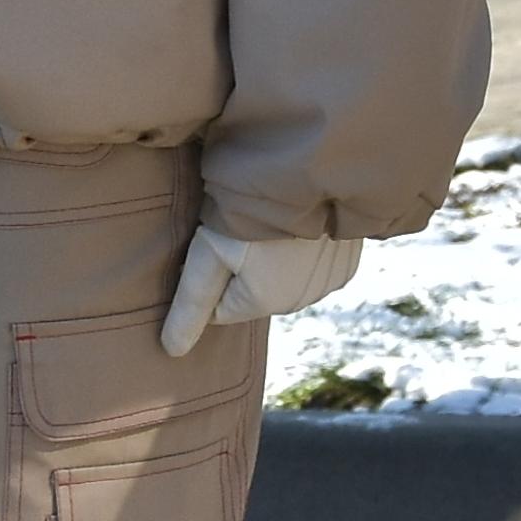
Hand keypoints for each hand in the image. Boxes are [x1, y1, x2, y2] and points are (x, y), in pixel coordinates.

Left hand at [160, 227, 360, 355]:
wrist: (313, 168)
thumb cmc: (252, 208)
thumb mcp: (210, 251)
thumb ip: (192, 304)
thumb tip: (173, 352)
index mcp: (265, 303)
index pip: (219, 307)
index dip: (210, 272)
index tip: (215, 238)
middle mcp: (301, 301)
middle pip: (253, 293)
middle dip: (243, 266)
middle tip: (244, 224)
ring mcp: (329, 281)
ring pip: (284, 278)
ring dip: (274, 256)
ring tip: (273, 219)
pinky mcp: (348, 260)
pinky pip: (313, 263)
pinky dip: (304, 246)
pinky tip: (300, 220)